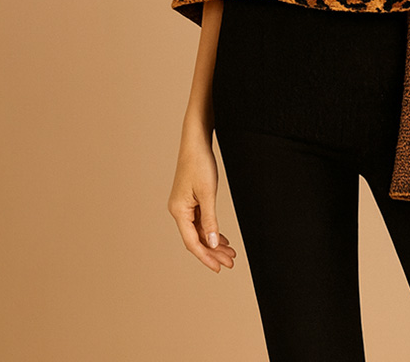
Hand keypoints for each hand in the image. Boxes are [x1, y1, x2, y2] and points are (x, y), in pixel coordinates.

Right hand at [167, 134, 236, 272]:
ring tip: (230, 253)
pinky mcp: (190, 200)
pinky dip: (211, 230)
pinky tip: (220, 238)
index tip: (219, 268)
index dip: (206, 257)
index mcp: (179, 211)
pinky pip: (200, 221)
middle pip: (196, 239)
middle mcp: (179, 211)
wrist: (195, 142)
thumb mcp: (208, 193)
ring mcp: (184, 206)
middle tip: (231, 263)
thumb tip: (211, 244)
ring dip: (213, 242)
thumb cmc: (200, 164)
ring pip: (199, 231)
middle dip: (213, 252)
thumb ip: (210, 220)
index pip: (192, 242)